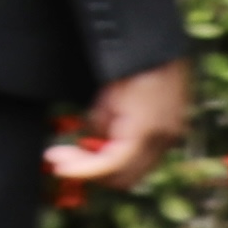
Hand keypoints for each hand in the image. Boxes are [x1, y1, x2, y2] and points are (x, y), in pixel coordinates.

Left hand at [49, 60, 193, 189]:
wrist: (160, 50)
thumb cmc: (131, 65)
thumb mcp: (107, 94)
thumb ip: (99, 123)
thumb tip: (91, 143)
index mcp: (144, 131)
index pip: (112, 165)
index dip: (83, 170)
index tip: (58, 166)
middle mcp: (161, 141)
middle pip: (124, 177)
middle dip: (90, 172)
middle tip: (62, 158)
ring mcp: (168, 139)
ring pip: (133, 171)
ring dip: (104, 166)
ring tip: (77, 150)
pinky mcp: (169, 134)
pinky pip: (141, 157)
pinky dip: (119, 156)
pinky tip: (99, 142)